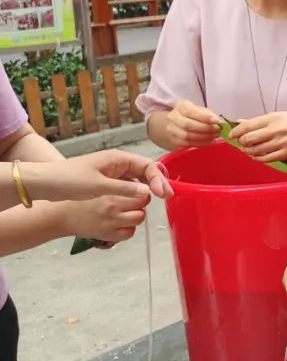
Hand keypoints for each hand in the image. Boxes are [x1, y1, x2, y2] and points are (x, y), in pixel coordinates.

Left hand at [19, 150, 171, 203]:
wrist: (44, 183)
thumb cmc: (70, 180)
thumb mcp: (99, 186)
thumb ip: (124, 188)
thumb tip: (147, 192)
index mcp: (118, 158)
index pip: (147, 165)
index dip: (158, 179)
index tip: (164, 194)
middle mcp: (117, 163)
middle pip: (145, 171)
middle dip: (157, 183)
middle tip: (166, 198)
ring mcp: (111, 172)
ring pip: (137, 179)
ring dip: (147, 188)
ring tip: (155, 200)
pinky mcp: (105, 181)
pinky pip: (127, 185)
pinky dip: (135, 192)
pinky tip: (138, 202)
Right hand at [56, 192, 150, 243]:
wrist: (63, 215)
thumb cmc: (82, 200)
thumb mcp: (101, 186)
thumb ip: (120, 186)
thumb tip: (140, 187)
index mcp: (110, 193)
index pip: (140, 194)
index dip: (142, 194)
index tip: (138, 195)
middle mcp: (112, 208)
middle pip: (142, 207)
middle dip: (140, 206)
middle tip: (133, 205)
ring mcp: (110, 222)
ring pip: (138, 219)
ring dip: (135, 217)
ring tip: (126, 215)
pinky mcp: (107, 235)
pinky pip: (129, 234)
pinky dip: (128, 230)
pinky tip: (120, 225)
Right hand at [164, 100, 219, 147]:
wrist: (178, 122)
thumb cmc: (193, 114)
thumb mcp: (201, 110)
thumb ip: (209, 114)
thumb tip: (219, 122)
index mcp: (181, 106)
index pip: (191, 111)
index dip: (204, 117)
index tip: (216, 121)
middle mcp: (173, 117)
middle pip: (188, 125)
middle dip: (205, 128)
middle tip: (218, 130)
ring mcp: (172, 130)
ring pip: (187, 136)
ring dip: (204, 137)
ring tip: (215, 136)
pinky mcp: (174, 140)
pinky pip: (187, 144)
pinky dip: (201, 143)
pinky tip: (210, 141)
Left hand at [229, 111, 286, 162]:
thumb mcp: (277, 116)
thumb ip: (259, 121)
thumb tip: (240, 122)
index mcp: (273, 118)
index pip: (248, 125)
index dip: (236, 131)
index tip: (231, 135)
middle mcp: (276, 129)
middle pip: (249, 139)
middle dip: (241, 142)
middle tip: (241, 143)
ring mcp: (282, 142)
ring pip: (256, 150)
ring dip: (248, 151)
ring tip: (247, 150)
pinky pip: (266, 159)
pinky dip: (257, 158)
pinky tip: (255, 156)